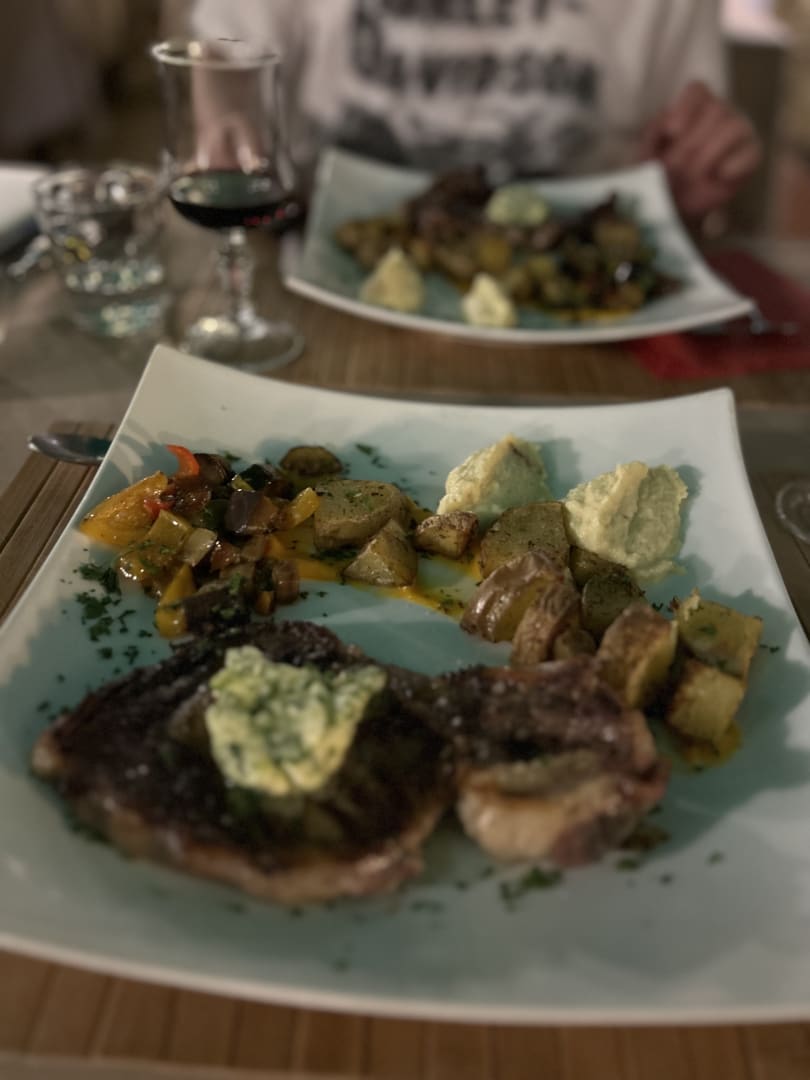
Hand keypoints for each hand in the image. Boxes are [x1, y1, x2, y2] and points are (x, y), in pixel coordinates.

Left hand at [639, 81, 761, 219]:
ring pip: (735, 127)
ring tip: (692, 174)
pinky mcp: (751, 156)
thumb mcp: (648, 151)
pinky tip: (719, 176)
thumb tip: (667, 120)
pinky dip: (736, 163)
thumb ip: (654, 131)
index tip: (672, 132)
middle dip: (692, 142)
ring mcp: (739, 132)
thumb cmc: (660, 172)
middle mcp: (720, 112)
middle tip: (675, 167)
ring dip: (710, 153)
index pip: (697, 90)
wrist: (674, 204)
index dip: (685, 108)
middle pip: (716, 109)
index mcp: (694, 106)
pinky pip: (752, 152)